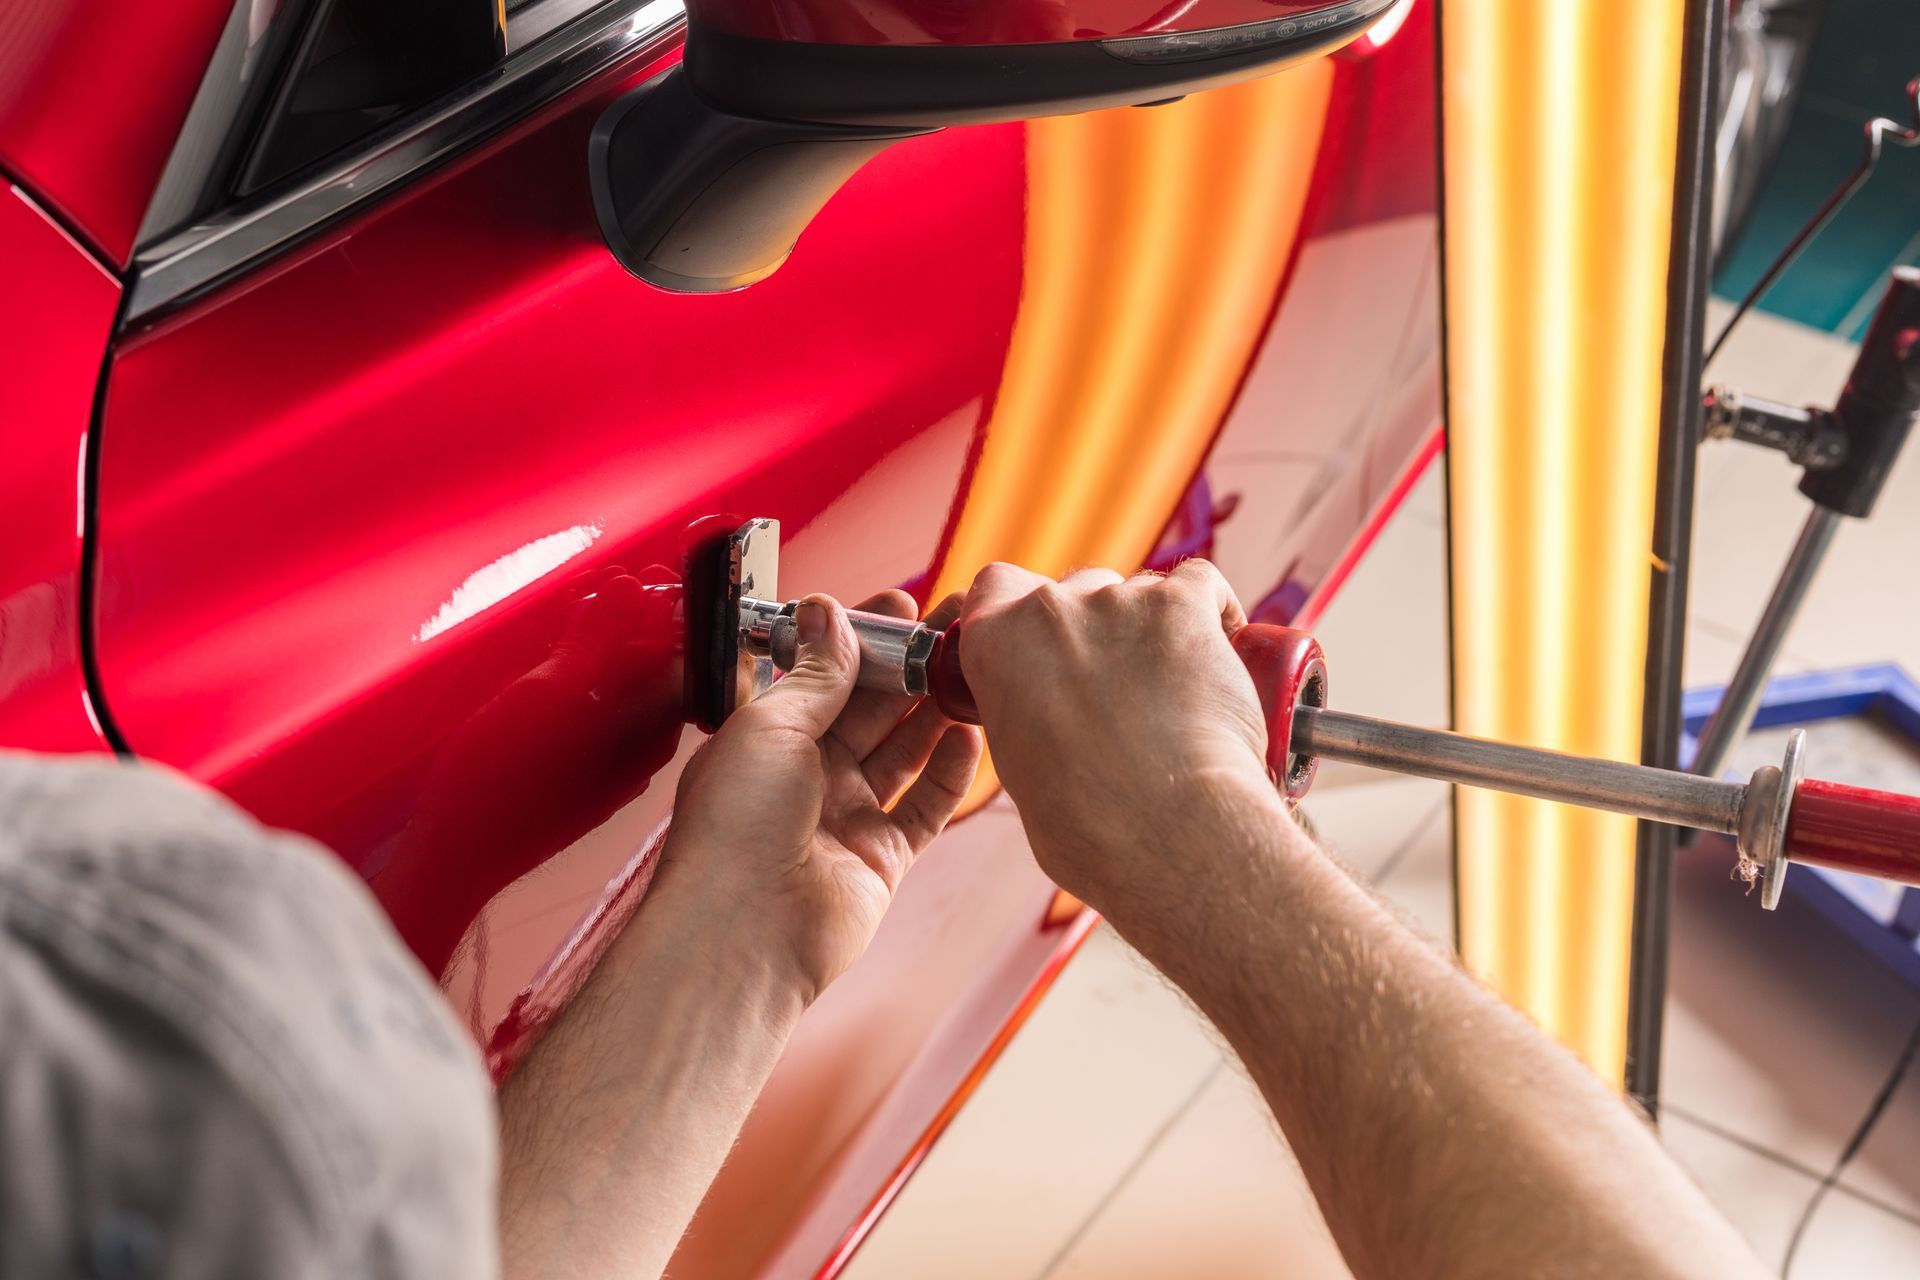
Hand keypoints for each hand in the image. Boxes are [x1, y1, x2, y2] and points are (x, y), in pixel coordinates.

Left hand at [658, 591, 983, 1003]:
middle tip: (952, 629)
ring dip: (934, 712)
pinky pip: (924, 807)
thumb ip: (816, 673)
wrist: (743, 930)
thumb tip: (829, 612)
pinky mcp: (881, 858)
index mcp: (767, 739)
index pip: (823, 675)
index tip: (901, 606)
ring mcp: (845, 816)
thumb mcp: (772, 725)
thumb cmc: (734, 828)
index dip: (862, 639)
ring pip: (902, 753)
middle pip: (869, 710)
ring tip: (970, 671)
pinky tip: (968, 736)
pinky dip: (949, 773)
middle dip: (909, 668)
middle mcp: (805, 776)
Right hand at [954, 560, 1280, 920]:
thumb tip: (1051, 721)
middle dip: (1099, 628)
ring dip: (1156, 629)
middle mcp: (1049, 610)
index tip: (1046, 643)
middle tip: (1124, 687)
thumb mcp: (1020, 768)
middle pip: (1077, 590)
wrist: (1165, 832)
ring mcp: (1117, 602)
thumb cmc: (1091, 826)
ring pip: (1140, 592)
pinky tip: (1225, 651)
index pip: (995, 589)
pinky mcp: (1183, 607)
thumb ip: (1025, 717)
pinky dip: (1215, 613)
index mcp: (994, 645)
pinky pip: (1201, 585)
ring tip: (1181, 694)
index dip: (1022, 609)